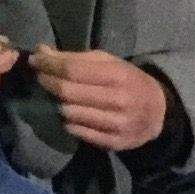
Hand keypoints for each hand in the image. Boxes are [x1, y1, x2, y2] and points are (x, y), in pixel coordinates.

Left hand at [30, 46, 171, 151]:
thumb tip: (41, 51)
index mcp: (116, 75)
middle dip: (48, 82)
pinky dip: (69, 123)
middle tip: (40, 77)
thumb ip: (74, 58)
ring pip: (71, 114)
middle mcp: (117, 100)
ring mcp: (116, 124)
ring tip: (57, 96)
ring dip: (57, 103)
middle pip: (68, 92)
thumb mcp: (107, 61)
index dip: (49, 65)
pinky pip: (80, 133)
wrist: (159, 110)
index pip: (73, 70)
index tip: (35, 60)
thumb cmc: (127, 79)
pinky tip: (69, 114)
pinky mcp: (114, 142)